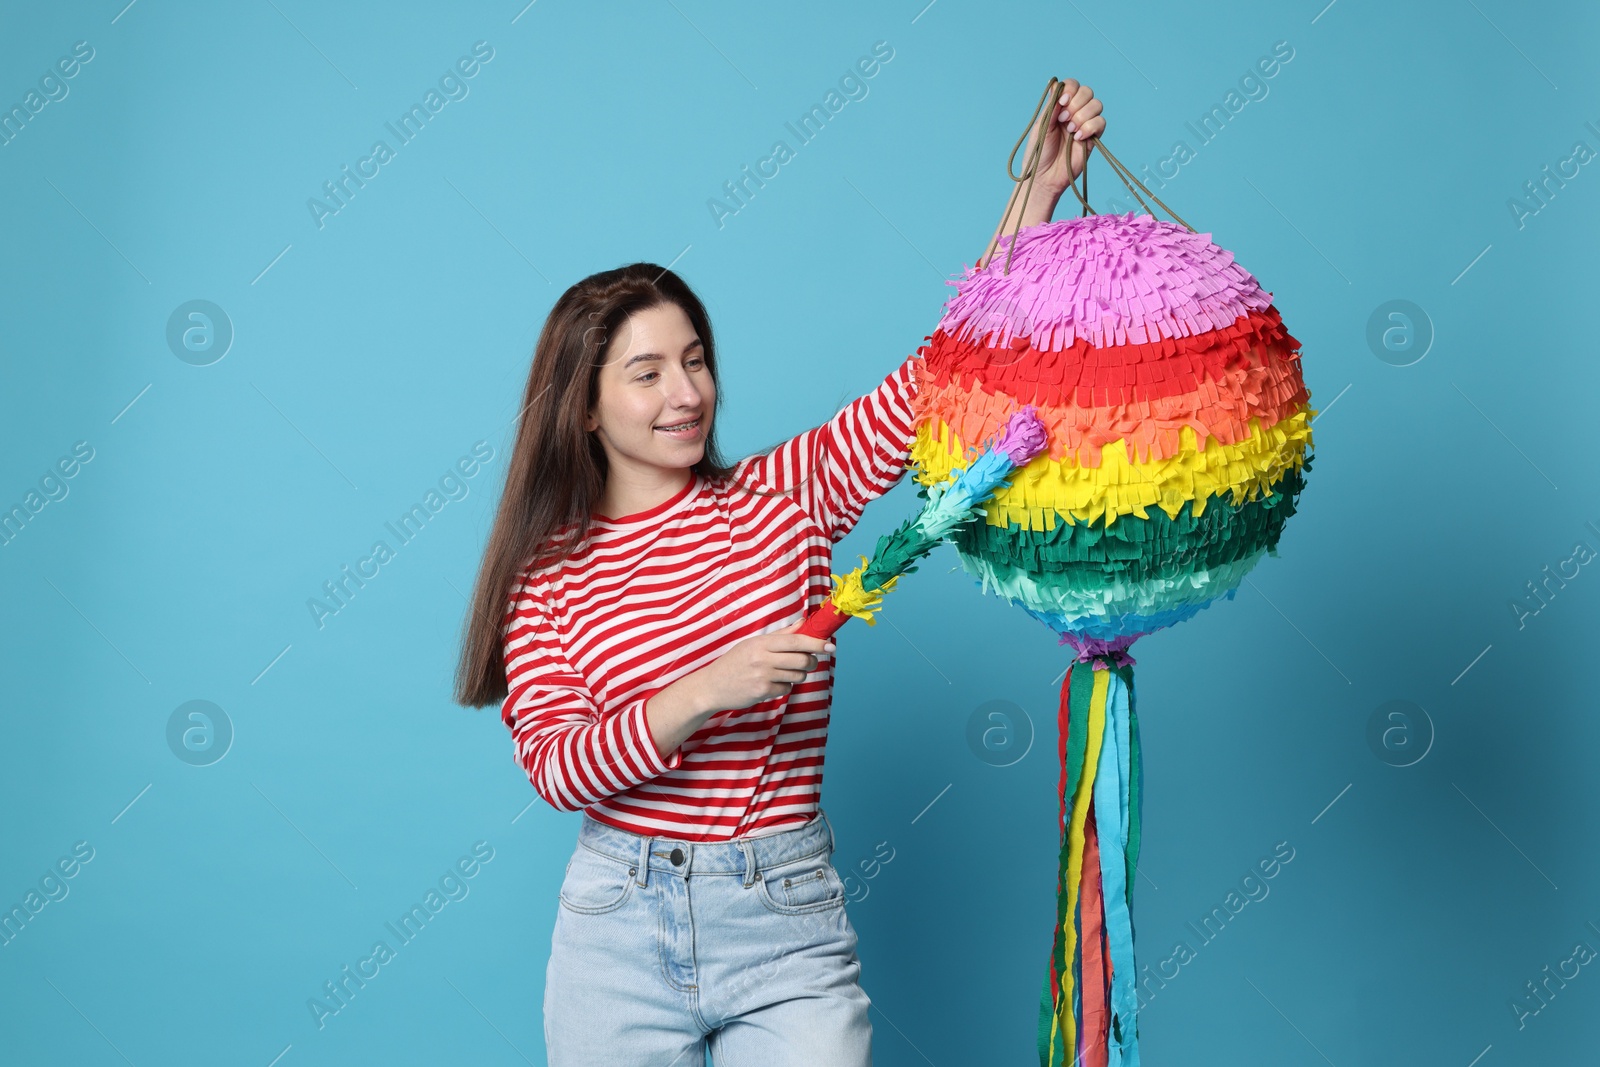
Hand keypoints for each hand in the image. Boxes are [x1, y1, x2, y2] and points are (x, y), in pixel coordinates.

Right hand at [698, 621, 834, 712]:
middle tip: (809, 661)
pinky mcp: (762, 692)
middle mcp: (762, 658)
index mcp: (761, 642)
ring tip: (783, 672)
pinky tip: (771, 683)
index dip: (816, 643)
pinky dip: (784, 686)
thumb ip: (780, 634)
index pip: (796, 640)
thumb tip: (803, 622)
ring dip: (798, 675)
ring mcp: (762, 676)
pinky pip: (786, 688)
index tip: (830, 645)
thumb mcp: (753, 643)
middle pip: (802, 660)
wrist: (712, 686)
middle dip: (812, 662)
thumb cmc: (735, 662)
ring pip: (798, 676)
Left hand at [1025, 78, 1105, 194]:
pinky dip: (1090, 127)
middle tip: (1063, 120)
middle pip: (1087, 92)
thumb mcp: (1041, 126)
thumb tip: (1058, 87)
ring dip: (1083, 116)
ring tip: (1070, 130)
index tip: (1062, 103)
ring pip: (1097, 105)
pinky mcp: (1093, 137)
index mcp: (1059, 106)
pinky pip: (1101, 122)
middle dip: (1076, 103)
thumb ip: (1052, 107)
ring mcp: (1084, 124)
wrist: (1045, 177)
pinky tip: (1078, 138)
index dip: (1070, 90)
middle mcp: (1073, 112)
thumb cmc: (1039, 153)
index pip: (1072, 86)